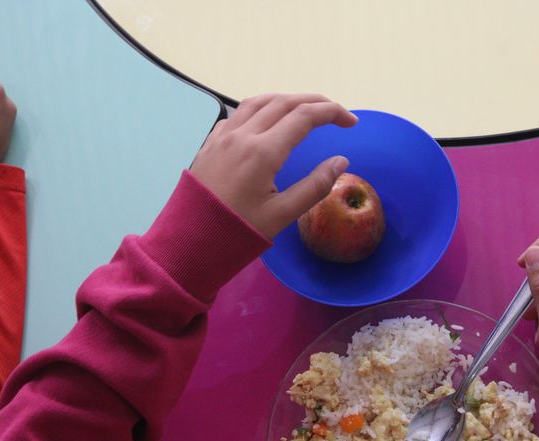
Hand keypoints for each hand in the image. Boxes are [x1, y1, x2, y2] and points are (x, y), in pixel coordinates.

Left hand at [190, 93, 357, 238]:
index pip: (304, 117)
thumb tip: (341, 161)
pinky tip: (266, 121)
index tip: (351, 123)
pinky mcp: (210, 144)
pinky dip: (260, 109)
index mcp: (263, 152)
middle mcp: (242, 136)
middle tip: (336, 113)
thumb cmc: (236, 233)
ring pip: (258, 101)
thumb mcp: (281, 216)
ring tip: (304, 110)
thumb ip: (315, 186)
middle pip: (284, 102)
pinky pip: (238, 114)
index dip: (332, 113)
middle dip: (314, 101)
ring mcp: (222, 137)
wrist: (187, 242)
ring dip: (286, 99)